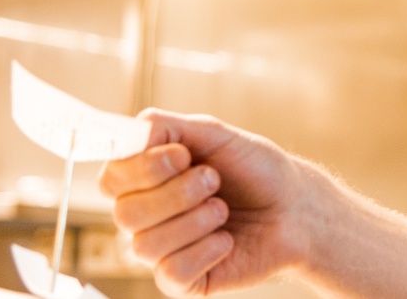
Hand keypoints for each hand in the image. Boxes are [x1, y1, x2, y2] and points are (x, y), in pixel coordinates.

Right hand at [99, 109, 320, 296]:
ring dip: (195, 221)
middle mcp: (146, 216)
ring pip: (146, 246)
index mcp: (145, 179)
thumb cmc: (255, 169)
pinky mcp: (184, 281)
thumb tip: (130, 133)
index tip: (183, 155)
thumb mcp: (213, 133)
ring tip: (223, 210)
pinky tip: (226, 240)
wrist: (295, 207)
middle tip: (214, 181)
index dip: (143, 168)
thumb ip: (165, 126)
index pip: (111, 179)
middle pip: (125, 213)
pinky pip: (171, 273)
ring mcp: (163, 250)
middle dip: (177, 193)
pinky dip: (204, 251)